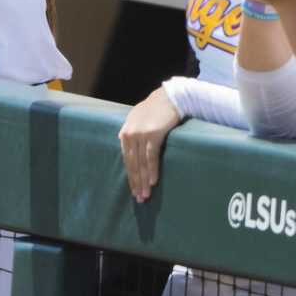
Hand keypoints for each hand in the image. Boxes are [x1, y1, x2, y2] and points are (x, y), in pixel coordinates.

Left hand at [118, 84, 182, 202]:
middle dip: (136, 183)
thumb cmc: (155, 109)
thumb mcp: (137, 118)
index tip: (134, 190)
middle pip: (133, 164)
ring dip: (144, 180)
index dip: (131, 176)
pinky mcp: (153, 134)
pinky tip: (153, 181)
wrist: (170, 97)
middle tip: (140, 198)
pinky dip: (152, 170)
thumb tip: (125, 145)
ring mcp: (140, 135)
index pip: (127, 160)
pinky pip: (151, 157)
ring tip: (146, 194)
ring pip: (141, 163)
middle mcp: (130, 134)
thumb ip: (130, 132)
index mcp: (125, 133)